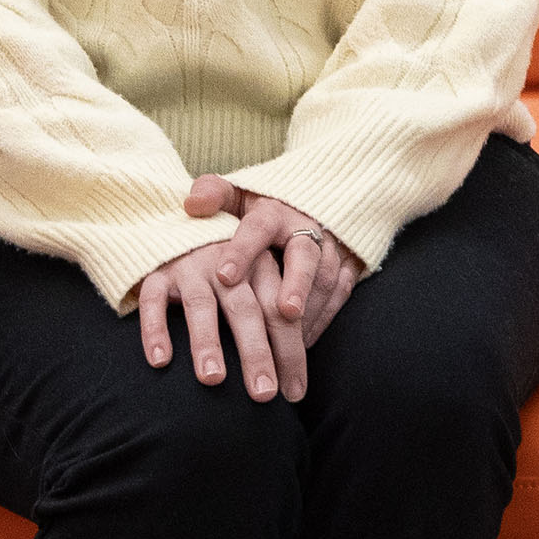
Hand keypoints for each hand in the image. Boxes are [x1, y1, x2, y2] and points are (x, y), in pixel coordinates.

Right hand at [132, 232, 291, 403]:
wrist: (183, 228)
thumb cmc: (231, 275)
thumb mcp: (257, 285)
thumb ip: (273, 321)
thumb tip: (294, 383)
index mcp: (261, 266)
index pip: (279, 311)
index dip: (290, 349)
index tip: (294, 392)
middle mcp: (227, 264)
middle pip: (245, 308)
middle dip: (256, 352)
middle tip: (264, 393)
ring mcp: (191, 266)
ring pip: (200, 305)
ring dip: (207, 342)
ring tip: (213, 379)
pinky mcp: (157, 271)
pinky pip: (153, 300)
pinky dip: (155, 329)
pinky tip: (160, 361)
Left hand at [187, 175, 362, 399]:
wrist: (308, 208)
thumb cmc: (258, 210)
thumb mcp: (235, 195)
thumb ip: (214, 195)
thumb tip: (192, 203)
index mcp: (272, 211)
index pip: (257, 227)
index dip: (241, 250)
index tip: (223, 276)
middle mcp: (304, 228)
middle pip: (304, 254)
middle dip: (297, 283)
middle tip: (285, 312)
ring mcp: (329, 247)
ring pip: (325, 278)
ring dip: (310, 310)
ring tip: (290, 343)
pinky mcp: (347, 265)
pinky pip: (340, 293)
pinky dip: (324, 319)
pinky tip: (303, 343)